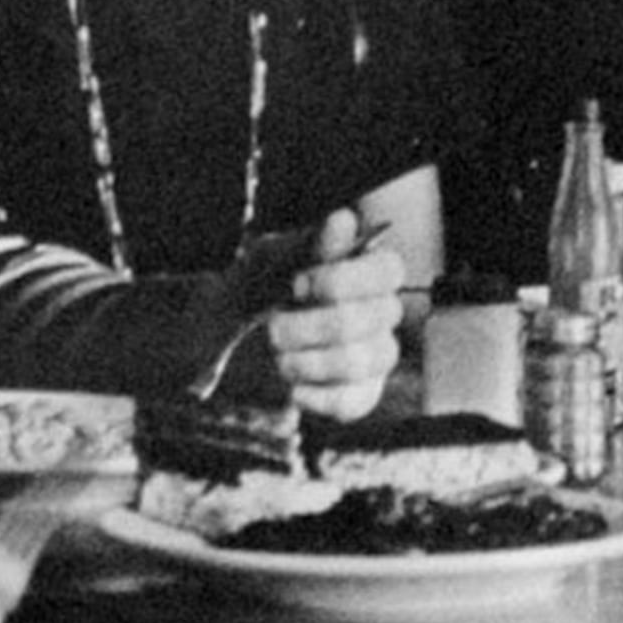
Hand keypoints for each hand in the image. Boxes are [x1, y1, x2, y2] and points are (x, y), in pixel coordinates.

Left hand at [223, 207, 404, 421]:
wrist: (233, 340)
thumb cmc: (262, 290)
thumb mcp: (275, 259)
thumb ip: (310, 244)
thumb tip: (342, 219)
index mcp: (367, 271)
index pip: (389, 270)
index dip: (344, 280)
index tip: (297, 285)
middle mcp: (381, 313)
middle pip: (367, 319)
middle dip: (308, 325)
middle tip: (274, 325)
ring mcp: (375, 356)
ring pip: (359, 361)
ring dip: (306, 360)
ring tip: (277, 357)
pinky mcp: (361, 395)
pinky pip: (350, 402)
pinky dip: (312, 394)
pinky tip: (291, 384)